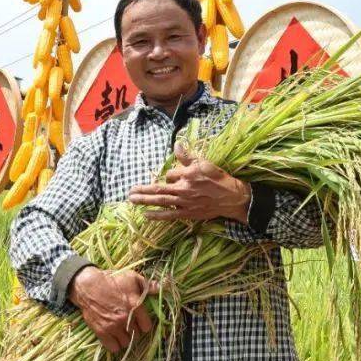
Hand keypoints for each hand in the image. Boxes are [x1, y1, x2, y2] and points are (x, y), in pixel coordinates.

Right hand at [68, 266, 157, 353]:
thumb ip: (148, 285)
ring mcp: (113, 326)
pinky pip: (113, 347)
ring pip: (126, 342)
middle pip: (137, 335)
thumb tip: (162, 288)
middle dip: (135, 330)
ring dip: (126, 338)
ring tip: (123, 331)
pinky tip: (114, 337)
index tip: (142, 321)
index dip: (145, 324)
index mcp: (135, 306)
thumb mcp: (132, 278)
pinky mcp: (101, 332)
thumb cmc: (112, 280)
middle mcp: (126, 318)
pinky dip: (115, 345)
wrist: (88, 287)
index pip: (147, 326)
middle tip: (130, 324)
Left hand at [127, 144, 251, 223]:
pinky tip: (145, 215)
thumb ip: (188, 157)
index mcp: (187, 174)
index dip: (169, 175)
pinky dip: (157, 215)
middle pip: (158, 188)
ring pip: (160, 201)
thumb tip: (176, 145)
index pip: (170, 174)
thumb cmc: (218, 179)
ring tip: (132, 199)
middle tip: (129, 191)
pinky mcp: (187, 213)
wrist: (231, 198)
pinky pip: (169, 215)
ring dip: (144, 200)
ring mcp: (184, 202)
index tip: (172, 176)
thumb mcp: (204, 163)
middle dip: (142, 190)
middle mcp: (183, 189)